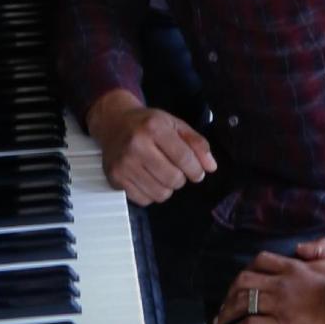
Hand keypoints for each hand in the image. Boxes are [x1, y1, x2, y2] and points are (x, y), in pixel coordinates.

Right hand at [87, 92, 217, 205]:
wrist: (114, 123)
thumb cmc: (147, 124)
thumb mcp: (175, 124)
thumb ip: (196, 143)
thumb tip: (210, 167)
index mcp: (154, 127)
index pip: (184, 158)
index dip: (196, 169)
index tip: (197, 172)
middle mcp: (136, 145)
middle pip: (173, 178)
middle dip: (180, 178)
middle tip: (175, 169)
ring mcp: (124, 164)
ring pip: (160, 193)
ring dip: (166, 187)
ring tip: (161, 173)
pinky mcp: (115, 178)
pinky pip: (144, 200)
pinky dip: (150, 193)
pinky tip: (147, 179)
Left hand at [213, 239, 324, 323]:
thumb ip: (318, 248)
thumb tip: (299, 249)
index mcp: (292, 267)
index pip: (260, 262)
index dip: (247, 270)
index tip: (242, 282)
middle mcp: (280, 284)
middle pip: (243, 281)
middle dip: (230, 292)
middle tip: (225, 303)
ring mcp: (278, 305)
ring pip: (243, 302)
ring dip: (227, 312)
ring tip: (220, 322)